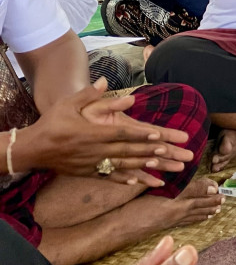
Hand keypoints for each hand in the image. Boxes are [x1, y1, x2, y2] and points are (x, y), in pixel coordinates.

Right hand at [19, 80, 193, 186]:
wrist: (32, 149)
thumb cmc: (52, 123)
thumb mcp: (69, 104)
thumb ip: (89, 94)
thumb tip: (106, 81)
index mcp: (94, 133)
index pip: (122, 134)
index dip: (140, 135)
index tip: (159, 136)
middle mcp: (96, 151)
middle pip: (129, 152)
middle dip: (154, 154)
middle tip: (174, 155)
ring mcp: (93, 164)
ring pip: (124, 167)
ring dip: (146, 169)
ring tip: (166, 173)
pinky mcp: (88, 173)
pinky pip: (110, 177)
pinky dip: (125, 180)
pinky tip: (138, 183)